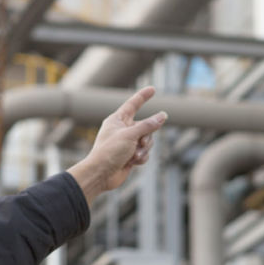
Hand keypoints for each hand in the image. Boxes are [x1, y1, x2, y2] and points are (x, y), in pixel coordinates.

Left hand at [68, 86, 166, 203]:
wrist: (101, 175)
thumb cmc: (109, 152)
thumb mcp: (130, 135)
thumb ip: (148, 125)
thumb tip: (162, 116)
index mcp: (117, 120)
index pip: (133, 105)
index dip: (143, 97)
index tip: (152, 89)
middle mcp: (122, 130)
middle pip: (145, 127)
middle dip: (146, 136)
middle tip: (141, 143)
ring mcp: (127, 144)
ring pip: (147, 141)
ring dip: (144, 149)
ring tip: (134, 155)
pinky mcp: (130, 156)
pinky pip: (144, 153)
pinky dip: (141, 158)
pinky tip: (132, 163)